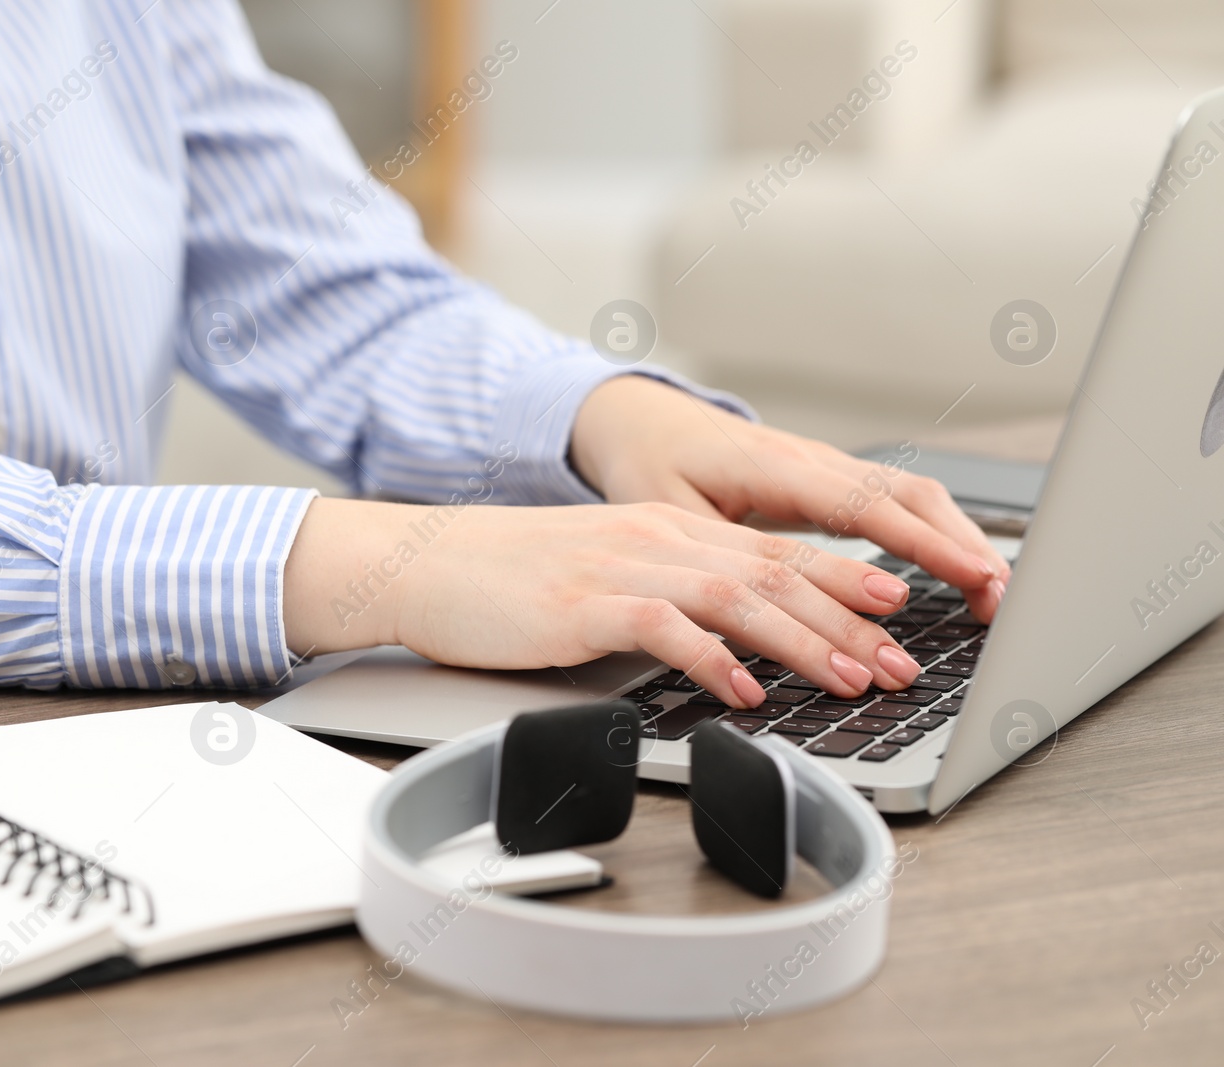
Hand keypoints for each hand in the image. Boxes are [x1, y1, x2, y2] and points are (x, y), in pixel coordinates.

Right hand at [282, 498, 926, 707]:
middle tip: (901, 663)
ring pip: (738, 595)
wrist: (423, 564)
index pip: (775, 551)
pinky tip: (746, 691)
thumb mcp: (603, 572)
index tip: (897, 619)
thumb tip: (733, 643)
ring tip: (853, 679)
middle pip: (776, 571)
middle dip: (849, 620)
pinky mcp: (582, 602)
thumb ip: (668, 595)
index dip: (845, 584)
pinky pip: (665, 627)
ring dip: (805, 641)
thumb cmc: (507, 579)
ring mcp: (620, 565)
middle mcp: (656, 537)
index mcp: (667, 528)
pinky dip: (715, 660)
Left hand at [570, 376, 1010, 621]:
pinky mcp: (828, 478)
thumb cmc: (650, 463)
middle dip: (963, 546)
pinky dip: (935, 533)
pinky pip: (895, 500)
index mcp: (774, 465)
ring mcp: (825, 465)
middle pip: (909, 497)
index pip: (866, 504)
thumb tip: (761, 611)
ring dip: (958, 541)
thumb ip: (718, 554)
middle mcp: (812, 459)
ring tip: (994, 595)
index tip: (970, 576)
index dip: (922, 543)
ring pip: (912, 496)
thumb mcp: (667, 512)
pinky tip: (958, 570)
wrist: (641, 419)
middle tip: (1003, 601)